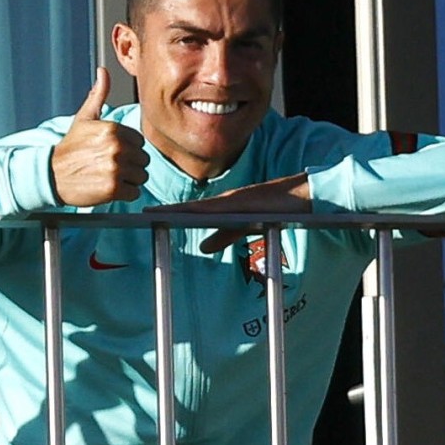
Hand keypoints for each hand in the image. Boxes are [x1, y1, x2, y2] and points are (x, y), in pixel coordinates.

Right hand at [51, 68, 149, 205]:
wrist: (51, 175)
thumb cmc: (71, 148)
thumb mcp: (84, 118)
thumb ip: (98, 95)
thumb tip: (103, 72)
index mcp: (113, 129)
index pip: (139, 142)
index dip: (128, 149)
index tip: (110, 152)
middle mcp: (117, 147)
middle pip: (143, 160)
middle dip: (130, 165)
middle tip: (109, 166)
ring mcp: (115, 169)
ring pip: (141, 177)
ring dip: (128, 180)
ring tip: (109, 176)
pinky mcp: (113, 188)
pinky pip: (134, 192)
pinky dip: (125, 194)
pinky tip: (109, 188)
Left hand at [147, 173, 310, 252]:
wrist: (300, 197)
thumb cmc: (275, 210)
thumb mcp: (245, 227)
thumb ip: (224, 236)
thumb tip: (203, 247)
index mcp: (223, 207)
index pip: (191, 211)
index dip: (170, 213)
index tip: (150, 215)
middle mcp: (224, 201)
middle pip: (189, 208)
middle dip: (167, 211)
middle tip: (144, 213)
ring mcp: (232, 201)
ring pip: (199, 208)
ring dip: (178, 211)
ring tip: (157, 213)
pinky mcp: (243, 203)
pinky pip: (219, 209)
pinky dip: (201, 212)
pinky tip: (188, 213)